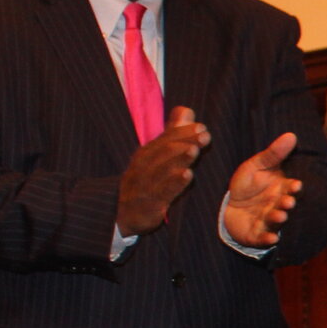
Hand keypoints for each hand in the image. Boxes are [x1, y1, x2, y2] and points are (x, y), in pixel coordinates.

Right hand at [117, 106, 209, 235]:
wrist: (121, 215)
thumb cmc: (145, 182)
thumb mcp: (156, 157)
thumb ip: (172, 134)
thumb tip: (186, 111)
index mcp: (147, 154)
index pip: (165, 139)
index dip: (183, 132)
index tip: (202, 127)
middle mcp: (143, 167)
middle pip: (164, 151)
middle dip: (184, 141)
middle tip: (204, 135)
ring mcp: (144, 186)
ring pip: (162, 170)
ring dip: (179, 159)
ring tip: (195, 150)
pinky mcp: (148, 205)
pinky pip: (161, 193)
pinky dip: (174, 183)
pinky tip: (187, 176)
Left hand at [223, 131, 301, 247]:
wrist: (229, 206)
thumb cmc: (247, 184)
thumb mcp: (256, 165)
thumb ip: (273, 153)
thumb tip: (291, 134)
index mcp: (280, 189)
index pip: (290, 188)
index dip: (293, 187)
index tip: (296, 185)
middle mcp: (277, 205)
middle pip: (285, 205)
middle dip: (287, 203)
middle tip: (289, 202)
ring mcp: (268, 220)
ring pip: (276, 221)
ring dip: (279, 219)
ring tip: (280, 215)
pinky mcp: (256, 234)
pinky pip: (264, 237)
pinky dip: (268, 239)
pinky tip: (272, 238)